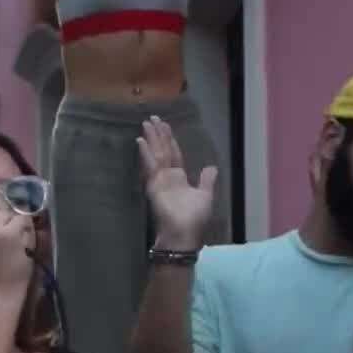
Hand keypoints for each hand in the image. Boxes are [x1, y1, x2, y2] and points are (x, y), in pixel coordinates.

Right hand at [138, 117, 216, 251]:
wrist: (183, 234)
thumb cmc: (194, 219)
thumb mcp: (205, 196)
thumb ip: (206, 181)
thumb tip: (211, 167)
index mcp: (179, 178)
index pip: (173, 154)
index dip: (169, 140)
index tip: (164, 126)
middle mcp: (167, 176)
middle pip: (162, 150)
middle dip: (158, 134)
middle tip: (152, 118)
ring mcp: (158, 180)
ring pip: (156, 154)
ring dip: (151, 138)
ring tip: (146, 123)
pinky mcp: (153, 185)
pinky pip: (150, 166)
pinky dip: (145, 153)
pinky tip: (140, 141)